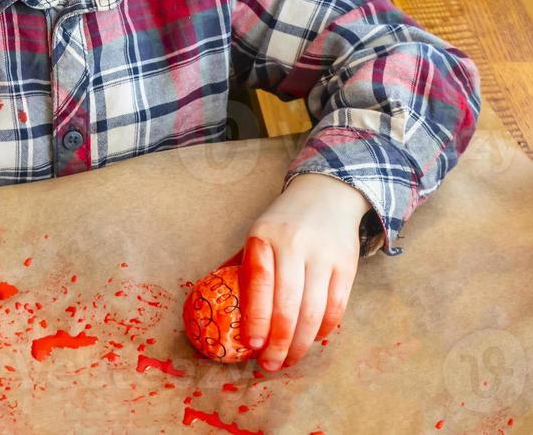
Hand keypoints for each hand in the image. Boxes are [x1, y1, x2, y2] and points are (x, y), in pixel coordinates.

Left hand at [218, 173, 369, 371]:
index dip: (255, 318)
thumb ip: (241, 265)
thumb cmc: (284, 221)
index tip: (250, 346)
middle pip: (288, 304)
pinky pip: (336, 306)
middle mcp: (294, 243)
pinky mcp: (346, 264)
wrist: (326, 193)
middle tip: (270, 365)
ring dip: (301, 344)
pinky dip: (324, 330)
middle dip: (279, 342)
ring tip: (289, 360)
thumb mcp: (257, 232)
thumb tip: (212, 302)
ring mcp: (323, 254)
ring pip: (313, 311)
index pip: (259, 282)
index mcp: (264, 235)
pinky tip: (312, 339)